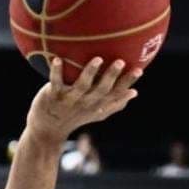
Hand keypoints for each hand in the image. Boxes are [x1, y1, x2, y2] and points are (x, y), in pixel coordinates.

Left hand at [24, 56, 139, 145]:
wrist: (48, 129)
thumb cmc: (75, 116)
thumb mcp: (98, 113)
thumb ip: (115, 103)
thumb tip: (135, 92)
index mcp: (98, 104)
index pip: (116, 93)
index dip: (128, 82)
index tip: (139, 70)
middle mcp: (86, 102)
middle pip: (101, 90)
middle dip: (111, 76)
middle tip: (121, 61)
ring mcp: (70, 99)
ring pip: (81, 86)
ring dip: (89, 73)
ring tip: (97, 59)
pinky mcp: (53, 96)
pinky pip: (55, 82)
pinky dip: (56, 72)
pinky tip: (57, 59)